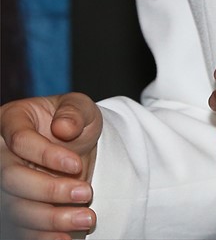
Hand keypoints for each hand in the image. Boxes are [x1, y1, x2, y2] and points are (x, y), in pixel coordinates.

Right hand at [0, 92, 101, 239]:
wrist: (76, 148)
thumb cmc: (74, 122)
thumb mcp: (81, 108)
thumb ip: (74, 112)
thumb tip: (63, 127)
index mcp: (12, 120)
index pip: (20, 141)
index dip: (47, 155)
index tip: (77, 164)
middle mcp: (2, 154)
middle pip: (11, 178)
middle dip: (50, 190)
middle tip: (86, 193)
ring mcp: (5, 185)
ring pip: (15, 208)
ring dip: (50, 218)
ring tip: (86, 218)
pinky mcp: (13, 209)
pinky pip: (20, 229)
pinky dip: (43, 236)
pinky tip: (66, 237)